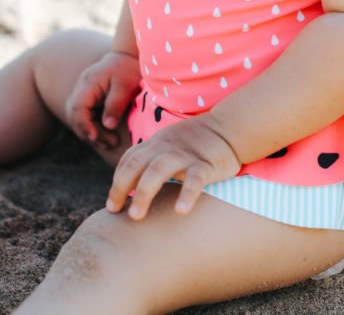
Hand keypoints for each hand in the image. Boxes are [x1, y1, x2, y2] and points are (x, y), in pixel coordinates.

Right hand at [65, 51, 140, 149]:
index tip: (95, 137)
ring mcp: (83, 95)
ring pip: (79, 119)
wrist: (127, 57)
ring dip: (92, 133)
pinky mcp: (88, 100)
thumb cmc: (127, 69)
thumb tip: (108, 126)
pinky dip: (94, 128)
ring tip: (111, 143)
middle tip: (110, 143)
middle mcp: (80, 90)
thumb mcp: (125, 85)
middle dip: (90, 133)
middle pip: (75, 116)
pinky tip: (108, 137)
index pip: (77, 107)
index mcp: (88, 84)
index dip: (84, 124)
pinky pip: (86, 117)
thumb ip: (116, 104)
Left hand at [105, 113, 240, 219]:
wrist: (231, 127)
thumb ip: (151, 159)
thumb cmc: (197, 141)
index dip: (117, 182)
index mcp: (156, 144)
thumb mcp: (169, 144)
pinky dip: (187, 194)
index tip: (112, 206)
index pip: (129, 160)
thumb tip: (131, 187)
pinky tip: (180, 210)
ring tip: (137, 216)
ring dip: (144, 192)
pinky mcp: (206, 165)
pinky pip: (195, 180)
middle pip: (136, 165)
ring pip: (158, 170)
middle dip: (121, 187)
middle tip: (115, 211)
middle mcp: (166, 148)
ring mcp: (185, 156)